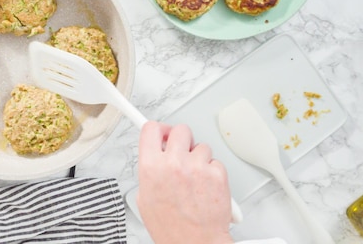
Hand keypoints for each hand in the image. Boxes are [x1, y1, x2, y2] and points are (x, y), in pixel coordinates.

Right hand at [137, 122, 233, 243]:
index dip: (156, 129)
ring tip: (194, 177)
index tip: (160, 131)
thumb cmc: (171, 228)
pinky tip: (205, 186)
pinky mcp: (216, 174)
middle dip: (180, 140)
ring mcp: (197, 167)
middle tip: (180, 152)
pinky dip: (211, 171)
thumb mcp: (145, 198)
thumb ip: (150, 171)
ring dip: (198, 158)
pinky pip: (215, 161)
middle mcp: (174, 163)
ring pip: (201, 146)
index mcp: (151, 167)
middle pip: (180, 129)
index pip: (151, 129)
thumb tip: (156, 158)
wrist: (195, 243)